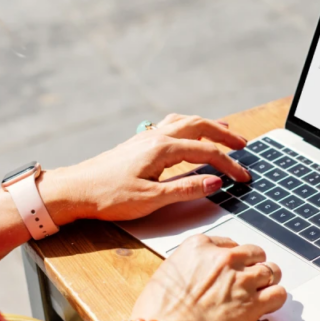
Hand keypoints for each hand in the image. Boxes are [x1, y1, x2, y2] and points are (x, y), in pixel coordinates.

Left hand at [42, 114, 251, 222]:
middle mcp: (156, 137)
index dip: (230, 165)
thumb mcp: (151, 199)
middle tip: (244, 145)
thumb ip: (186, 189)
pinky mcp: (139, 143)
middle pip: (200, 126)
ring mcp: (146, 137)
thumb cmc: (108, 197)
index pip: (207, 153)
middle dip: (225, 135)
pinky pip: (172, 125)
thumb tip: (215, 182)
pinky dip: (190, 126)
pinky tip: (190, 134)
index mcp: (162, 149)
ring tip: (225, 131)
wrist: (74, 190)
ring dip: (208, 125)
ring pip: (185, 121)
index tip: (244, 177)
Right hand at [128, 234, 286, 320]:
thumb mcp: (167, 273)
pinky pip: (279, 294)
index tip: (230, 268)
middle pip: (254, 253)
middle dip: (253, 265)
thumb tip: (198, 274)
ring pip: (272, 270)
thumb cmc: (159, 311)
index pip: (228, 243)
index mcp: (200, 246)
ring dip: (268, 280)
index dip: (232, 257)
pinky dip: (276, 299)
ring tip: (261, 292)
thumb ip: (190, 266)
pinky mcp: (254, 304)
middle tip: (247, 280)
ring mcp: (242, 280)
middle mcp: (225, 258)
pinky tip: (267, 305)